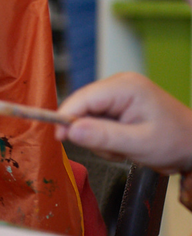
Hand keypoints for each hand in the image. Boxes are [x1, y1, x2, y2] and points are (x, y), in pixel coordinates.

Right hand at [57, 71, 191, 172]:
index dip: (66, 117)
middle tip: (113, 150)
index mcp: (125, 87)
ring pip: (87, 118)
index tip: (60, 138)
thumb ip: (103, 137)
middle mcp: (118, 85)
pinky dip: (104, 137)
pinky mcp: (117, 105)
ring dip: (99, 138)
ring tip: (123, 148)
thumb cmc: (175, 142)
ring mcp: (118, 95)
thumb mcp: (138, 144)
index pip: (83, 98)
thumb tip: (70, 131)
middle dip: (91, 133)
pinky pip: (96, 122)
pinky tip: (122, 143)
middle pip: (82, 108)